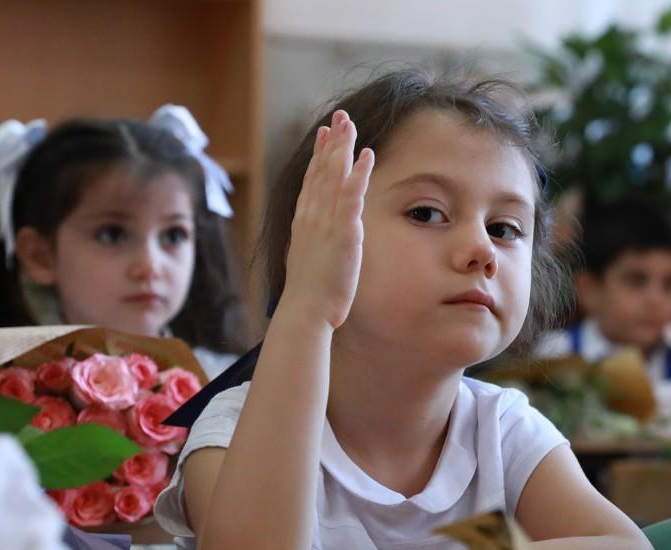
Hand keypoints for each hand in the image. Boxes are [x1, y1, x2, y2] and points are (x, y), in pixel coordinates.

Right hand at [279, 110, 374, 330]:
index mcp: (303, 222)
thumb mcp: (308, 259)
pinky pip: (351, 196)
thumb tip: (318, 237)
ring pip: (334, 176)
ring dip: (344, 148)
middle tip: (340, 116)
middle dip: (332, 141)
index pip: (312, 180)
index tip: (324, 133)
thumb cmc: (309, 295)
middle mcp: (311, 216)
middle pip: (322, 170)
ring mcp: (326, 222)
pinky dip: (359, 173)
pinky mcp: (342, 232)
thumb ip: (313, 242)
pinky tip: (367, 154)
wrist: (305, 311)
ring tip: (352, 124)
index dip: (319, 154)